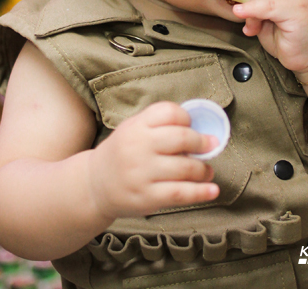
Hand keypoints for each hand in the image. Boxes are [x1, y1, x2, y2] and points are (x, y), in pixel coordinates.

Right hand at [88, 102, 217, 220]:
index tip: (193, 126)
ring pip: (186, 167)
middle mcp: (137, 147)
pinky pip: (181, 193)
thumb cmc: (122, 154)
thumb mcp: (132, 130)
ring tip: (206, 171)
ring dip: (204, 169)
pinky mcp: (147, 196)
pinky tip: (212, 190)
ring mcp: (141, 173)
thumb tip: (201, 131)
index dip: (187, 118)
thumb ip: (159, 126)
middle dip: (203, 142)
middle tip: (211, 146)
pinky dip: (201, 192)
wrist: (95, 184)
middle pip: (182, 138)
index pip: (169, 112)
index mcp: (135, 126)